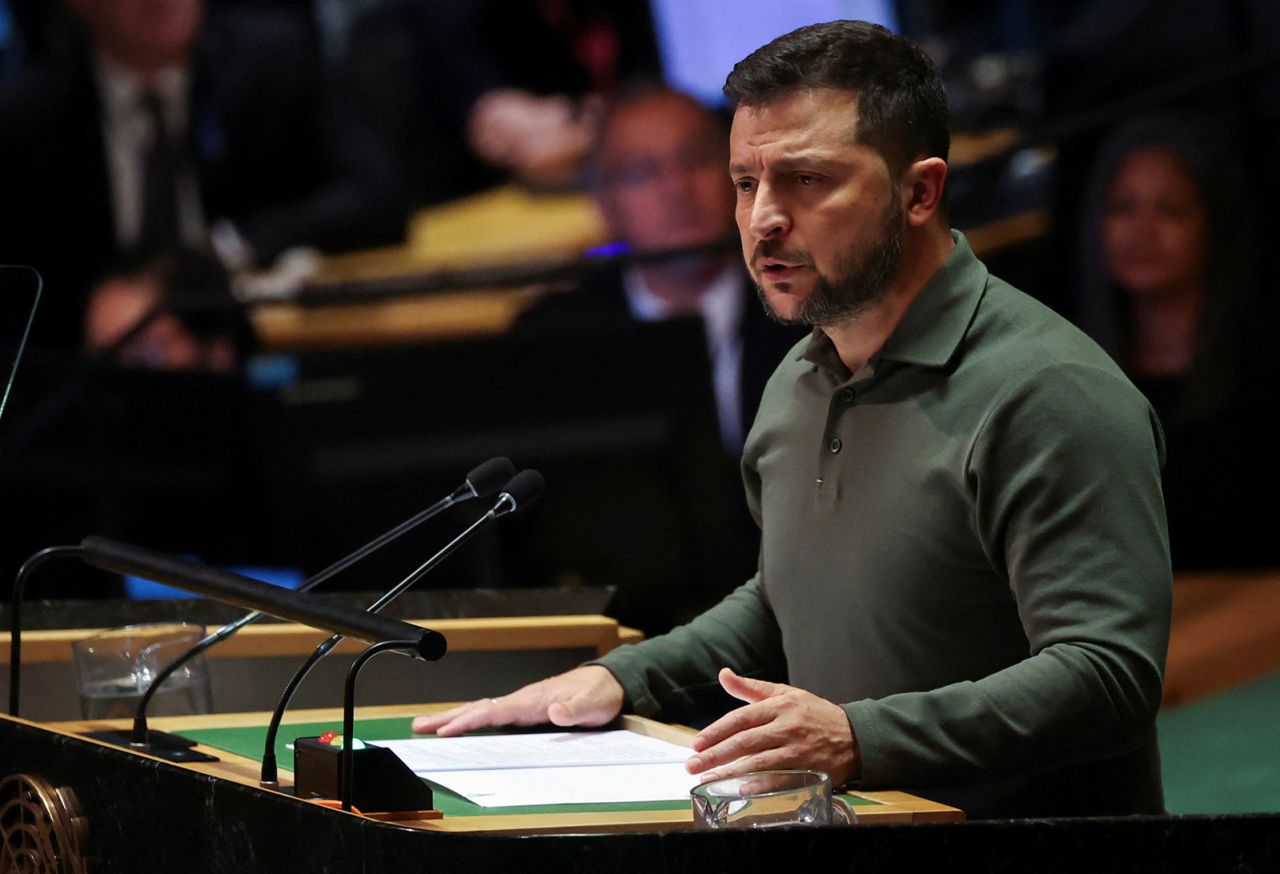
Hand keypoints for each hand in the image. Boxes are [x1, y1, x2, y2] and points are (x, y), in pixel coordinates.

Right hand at [411, 665, 624, 736]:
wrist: (608, 681)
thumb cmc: (600, 694)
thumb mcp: (593, 705)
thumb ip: (573, 711)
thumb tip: (553, 713)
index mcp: (533, 700)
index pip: (493, 711)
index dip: (468, 721)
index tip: (446, 731)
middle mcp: (522, 700)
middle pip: (478, 708)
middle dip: (447, 718)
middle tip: (417, 726)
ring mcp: (522, 703)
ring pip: (481, 710)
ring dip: (453, 718)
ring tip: (426, 725)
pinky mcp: (525, 708)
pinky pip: (492, 714)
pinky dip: (470, 719)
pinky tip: (459, 726)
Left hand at [685, 668, 858, 785]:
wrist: (855, 736)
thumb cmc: (815, 714)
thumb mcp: (786, 693)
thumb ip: (752, 688)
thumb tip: (723, 675)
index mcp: (780, 705)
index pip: (741, 718)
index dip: (716, 731)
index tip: (697, 743)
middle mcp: (787, 727)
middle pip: (745, 741)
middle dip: (716, 754)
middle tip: (693, 765)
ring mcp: (798, 750)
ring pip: (758, 761)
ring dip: (730, 772)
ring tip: (707, 778)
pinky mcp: (808, 771)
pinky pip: (779, 780)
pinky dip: (759, 785)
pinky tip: (739, 789)